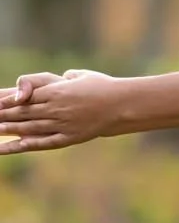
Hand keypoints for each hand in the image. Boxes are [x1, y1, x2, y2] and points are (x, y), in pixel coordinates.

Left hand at [0, 69, 122, 151]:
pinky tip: (14, 146)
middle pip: (24, 113)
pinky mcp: (70, 137)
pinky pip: (45, 142)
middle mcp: (57, 108)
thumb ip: (68, 78)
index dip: (9, 101)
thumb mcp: (83, 76)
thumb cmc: (104, 87)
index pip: (26, 97)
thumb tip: (64, 77)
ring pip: (30, 128)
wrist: (123, 104)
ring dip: (10, 130)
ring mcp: (63, 124)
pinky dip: (28, 144)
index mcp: (57, 91)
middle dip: (4, 115)